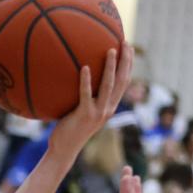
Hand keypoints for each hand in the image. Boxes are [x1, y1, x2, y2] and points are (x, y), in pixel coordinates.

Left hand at [47, 43, 133, 159]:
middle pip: (122, 81)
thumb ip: (86, 96)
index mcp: (109, 106)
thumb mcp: (82, 110)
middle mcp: (108, 109)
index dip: (128, 65)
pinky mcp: (84, 115)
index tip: (129, 48)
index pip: (124, 82)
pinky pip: (86, 95)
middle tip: (125, 42)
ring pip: (108, 86)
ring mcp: (98, 113)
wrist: (64, 149)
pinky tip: (84, 67)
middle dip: (126, 61)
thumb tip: (78, 75)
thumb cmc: (69, 128)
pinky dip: (86, 81)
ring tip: (110, 50)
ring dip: (110, 67)